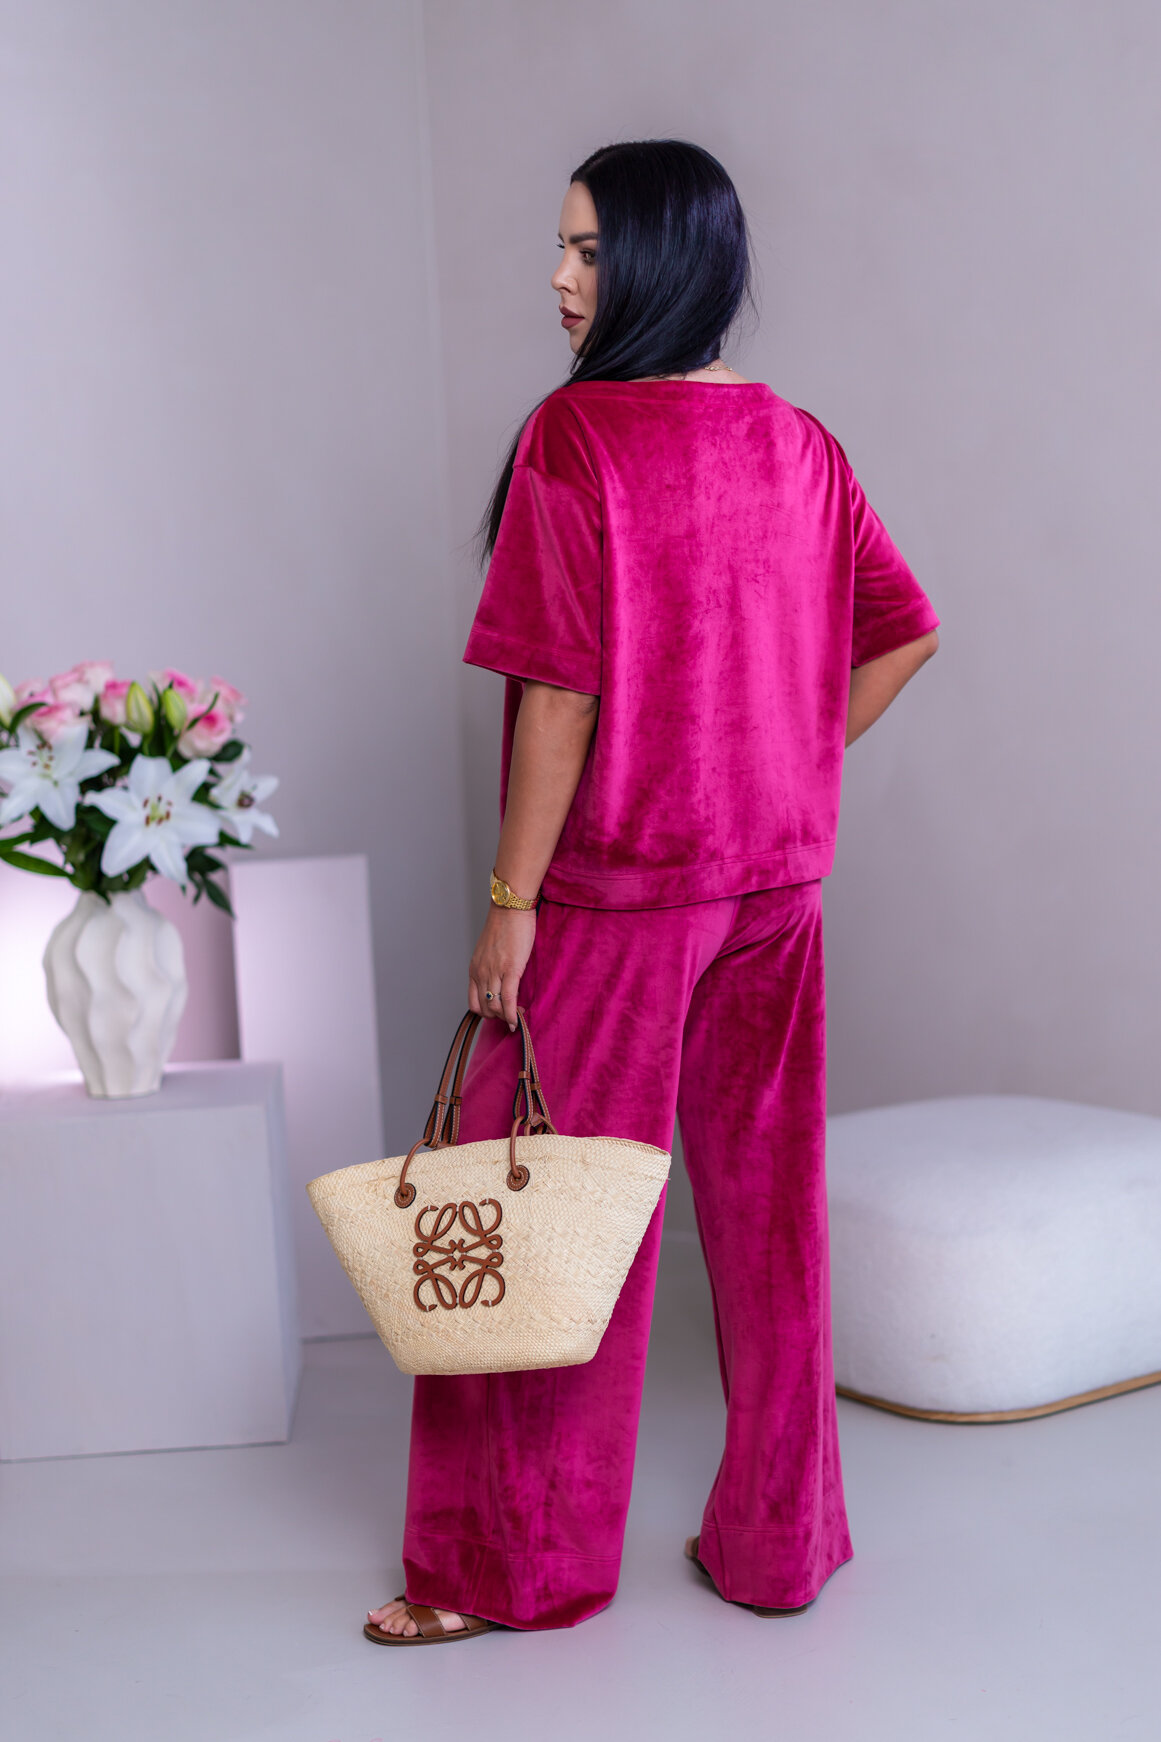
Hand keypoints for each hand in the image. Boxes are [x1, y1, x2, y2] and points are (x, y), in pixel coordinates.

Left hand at [469, 906, 535, 1030]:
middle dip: (498, 1017)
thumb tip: (501, 983)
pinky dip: (512, 1014)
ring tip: (517, 1015)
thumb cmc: (504, 926)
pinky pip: (509, 999)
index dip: (486, 1013)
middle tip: (511, 1015)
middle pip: (484, 1008)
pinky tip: (517, 1019)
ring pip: (495, 1007)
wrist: (510, 909)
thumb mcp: (489, 951)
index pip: (473, 1003)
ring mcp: (494, 972)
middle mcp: (481, 973)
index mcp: (474, 970)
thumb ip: (491, 967)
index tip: (499, 1012)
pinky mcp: (510, 969)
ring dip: (506, 1017)